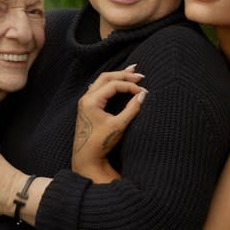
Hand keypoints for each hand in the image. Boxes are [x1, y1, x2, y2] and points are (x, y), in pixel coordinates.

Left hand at [72, 65, 146, 181]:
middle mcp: (86, 98)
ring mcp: (86, 102)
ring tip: (131, 72)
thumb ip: (131, 109)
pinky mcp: (88, 107)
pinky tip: (117, 82)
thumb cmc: (100, 142)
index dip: (129, 86)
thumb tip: (143, 95)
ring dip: (117, 77)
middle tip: (139, 75)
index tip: (143, 91)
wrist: (86, 157)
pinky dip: (111, 83)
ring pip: (102, 81)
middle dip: (123, 75)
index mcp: (91, 101)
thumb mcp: (118, 126)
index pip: (113, 85)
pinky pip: (100, 88)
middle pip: (106, 78)